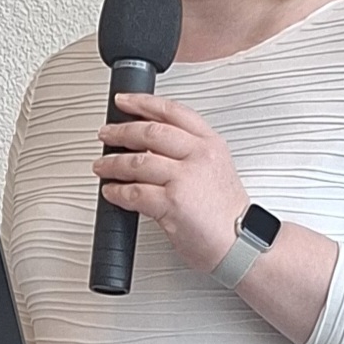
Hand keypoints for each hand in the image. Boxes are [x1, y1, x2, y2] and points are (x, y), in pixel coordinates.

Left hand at [93, 91, 247, 274]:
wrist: (241, 242)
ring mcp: (185, 178)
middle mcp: (199, 156)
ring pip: (137, 162)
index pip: (172, 111)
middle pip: (150, 132)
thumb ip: (187, 151)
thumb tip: (148, 143)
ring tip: (102, 166)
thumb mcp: (215, 167)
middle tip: (106, 134)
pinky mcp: (172, 203)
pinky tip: (112, 191)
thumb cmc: (225, 211)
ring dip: (112, 163)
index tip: (123, 101)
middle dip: (121, 132)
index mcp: (210, 143)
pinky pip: (134, 193)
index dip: (143, 103)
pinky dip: (117, 192)